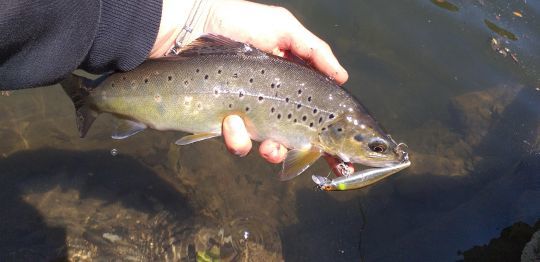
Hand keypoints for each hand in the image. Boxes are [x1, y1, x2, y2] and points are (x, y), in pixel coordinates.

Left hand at [150, 0, 347, 163]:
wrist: (189, 28)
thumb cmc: (238, 23)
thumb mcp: (283, 27)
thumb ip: (315, 51)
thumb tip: (343, 77)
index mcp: (292, 82)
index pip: (317, 114)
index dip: (330, 138)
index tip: (342, 159)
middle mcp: (274, 101)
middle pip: (296, 139)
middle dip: (302, 151)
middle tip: (301, 152)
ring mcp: (249, 115)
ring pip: (268, 148)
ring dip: (271, 150)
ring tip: (265, 143)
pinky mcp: (222, 123)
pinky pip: (237, 143)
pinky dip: (237, 138)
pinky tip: (230, 121)